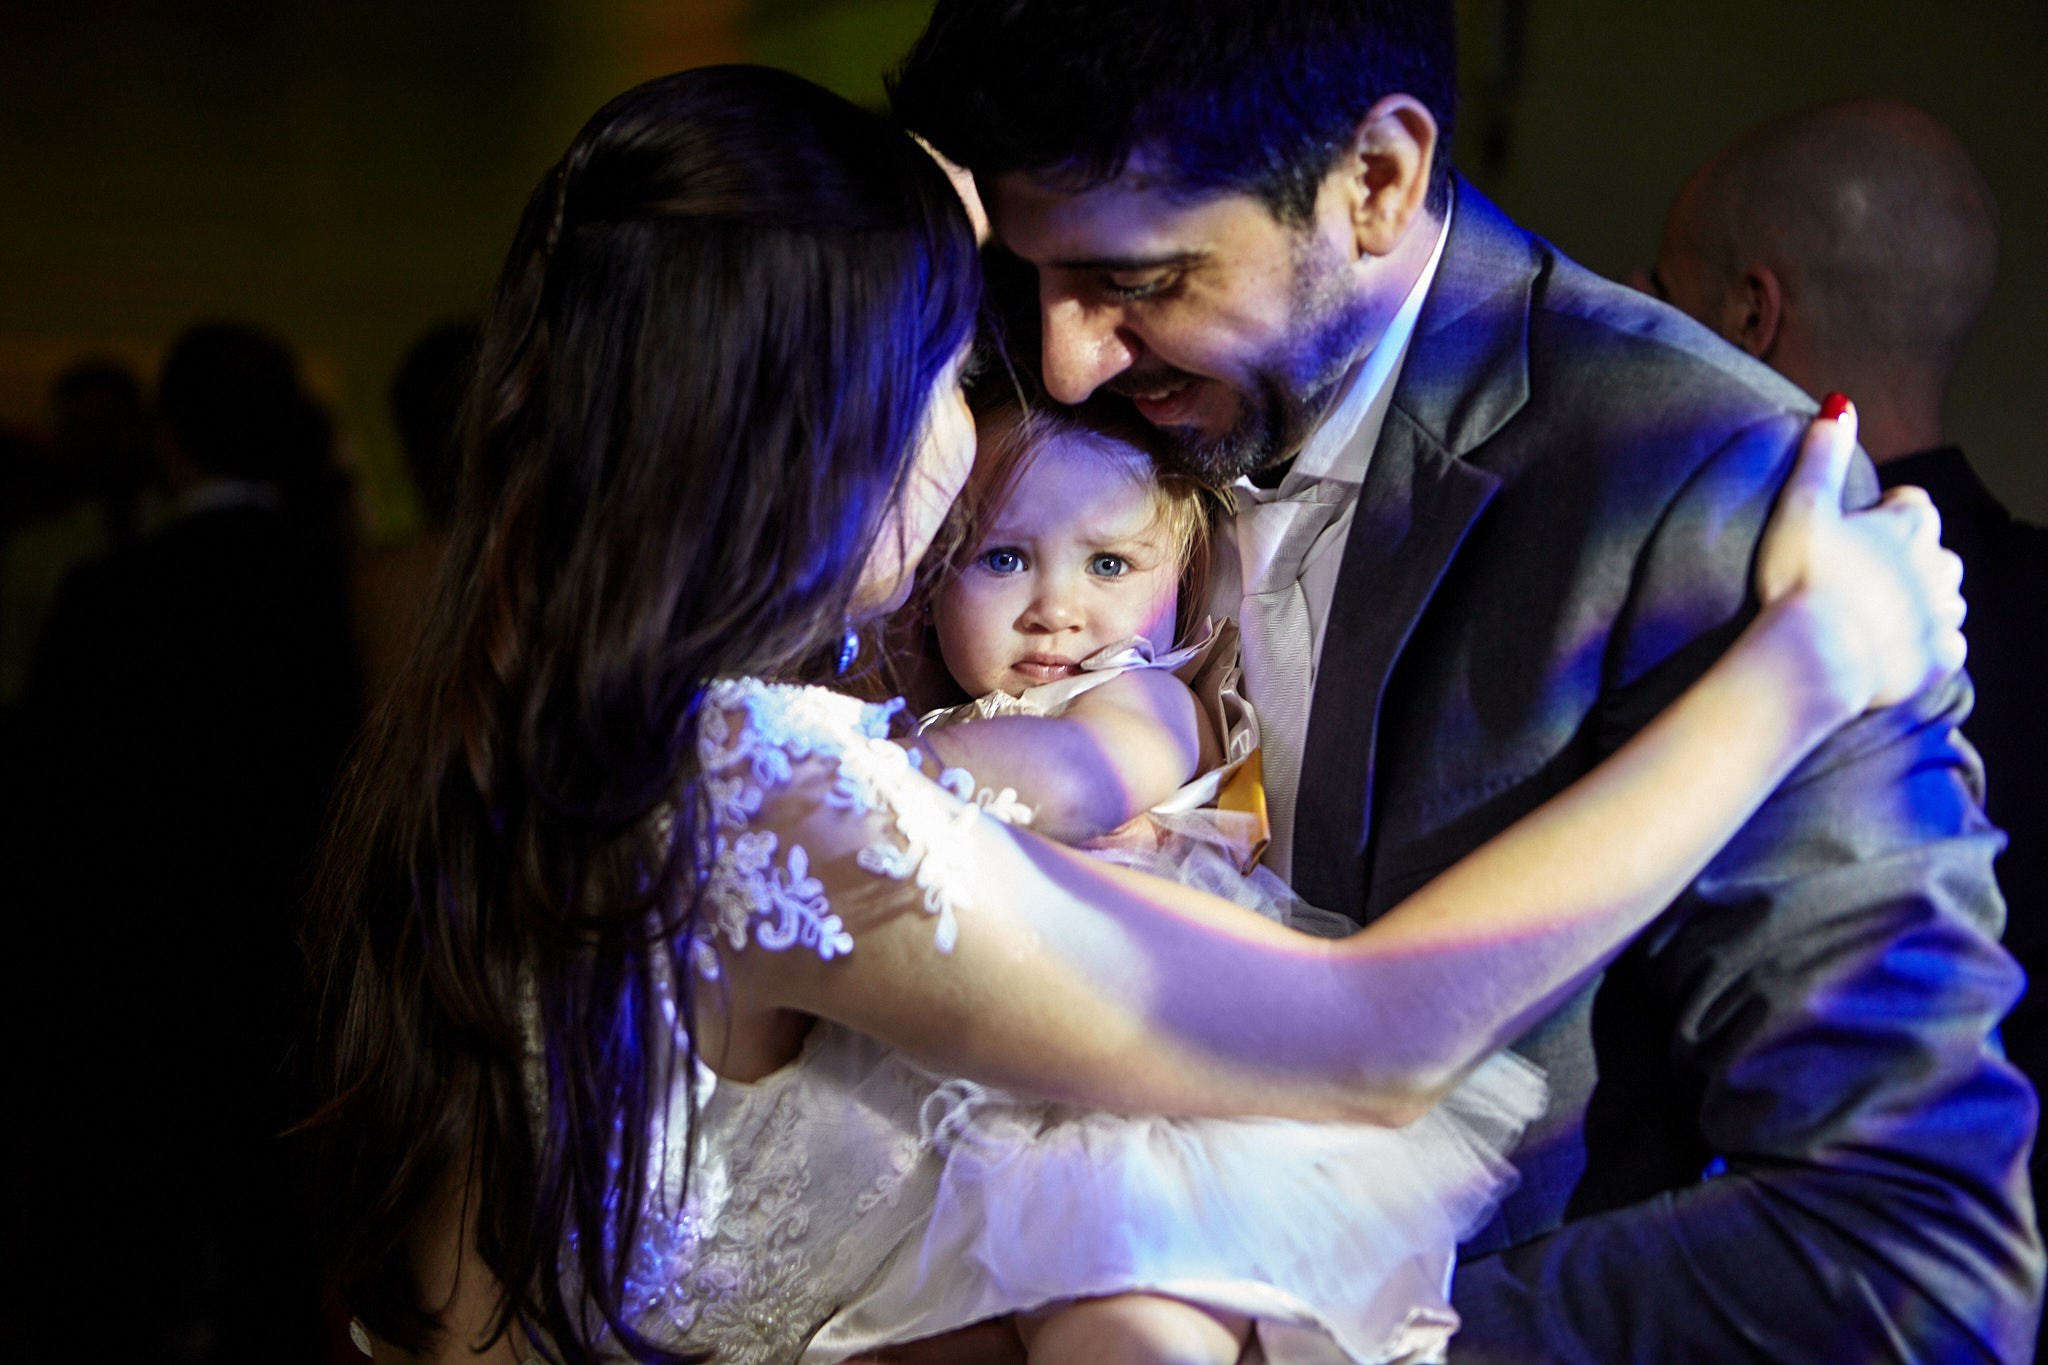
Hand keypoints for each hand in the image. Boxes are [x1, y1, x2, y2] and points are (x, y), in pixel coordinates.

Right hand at [1753, 396, 1966, 710]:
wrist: (1815, 656)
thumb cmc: (1803, 580)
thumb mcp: (1802, 508)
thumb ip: (1822, 456)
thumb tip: (1839, 403)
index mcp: (1907, 527)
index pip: (1913, 504)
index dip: (1887, 512)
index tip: (1860, 526)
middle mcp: (1936, 565)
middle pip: (1936, 552)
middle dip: (1911, 558)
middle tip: (1865, 574)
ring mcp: (1939, 614)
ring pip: (1947, 599)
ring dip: (1923, 601)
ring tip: (1881, 612)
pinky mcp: (1938, 658)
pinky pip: (1948, 647)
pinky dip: (1928, 646)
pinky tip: (1898, 649)